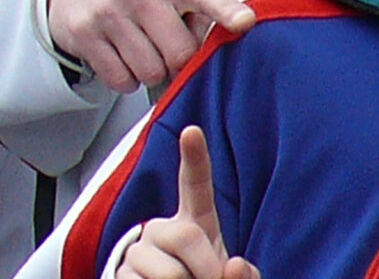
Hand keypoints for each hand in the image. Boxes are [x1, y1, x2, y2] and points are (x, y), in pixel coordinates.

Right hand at [49, 0, 255, 92]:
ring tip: (148, 50)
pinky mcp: (85, 36)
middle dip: (182, 62)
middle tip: (173, 49)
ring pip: (151, 71)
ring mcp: (110, 14)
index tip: (245, 22)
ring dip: (155, 71)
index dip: (228, 11)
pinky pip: (121, 79)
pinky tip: (126, 58)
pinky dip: (128, 79)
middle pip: (180, 53)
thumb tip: (231, 31)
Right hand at [115, 126, 258, 278]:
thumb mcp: (231, 276)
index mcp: (195, 222)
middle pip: (184, 236)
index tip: (192, 131)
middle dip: (206, 267)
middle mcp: (161, 229)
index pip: (195, 185)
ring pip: (168, 272)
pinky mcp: (118, 274)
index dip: (194, 158)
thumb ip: (243, 273)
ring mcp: (137, 251)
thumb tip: (234, 265)